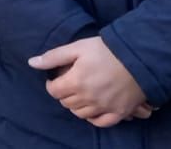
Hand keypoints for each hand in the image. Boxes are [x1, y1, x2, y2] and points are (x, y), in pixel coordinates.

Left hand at [30, 36, 146, 126]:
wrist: (139, 57)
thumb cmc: (107, 50)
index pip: (54, 91)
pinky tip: (92, 110)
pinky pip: (101, 122)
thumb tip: (32, 63)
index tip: (56, 79)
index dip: (51, 85)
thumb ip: (53, 57)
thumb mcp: (77, 48)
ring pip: (81, 114)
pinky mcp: (119, 112)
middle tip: (68, 85)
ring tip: (80, 95)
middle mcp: (88, 98)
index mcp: (76, 82)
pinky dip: (94, 118)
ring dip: (76, 106)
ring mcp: (104, 107)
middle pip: (66, 103)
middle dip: (63, 94)